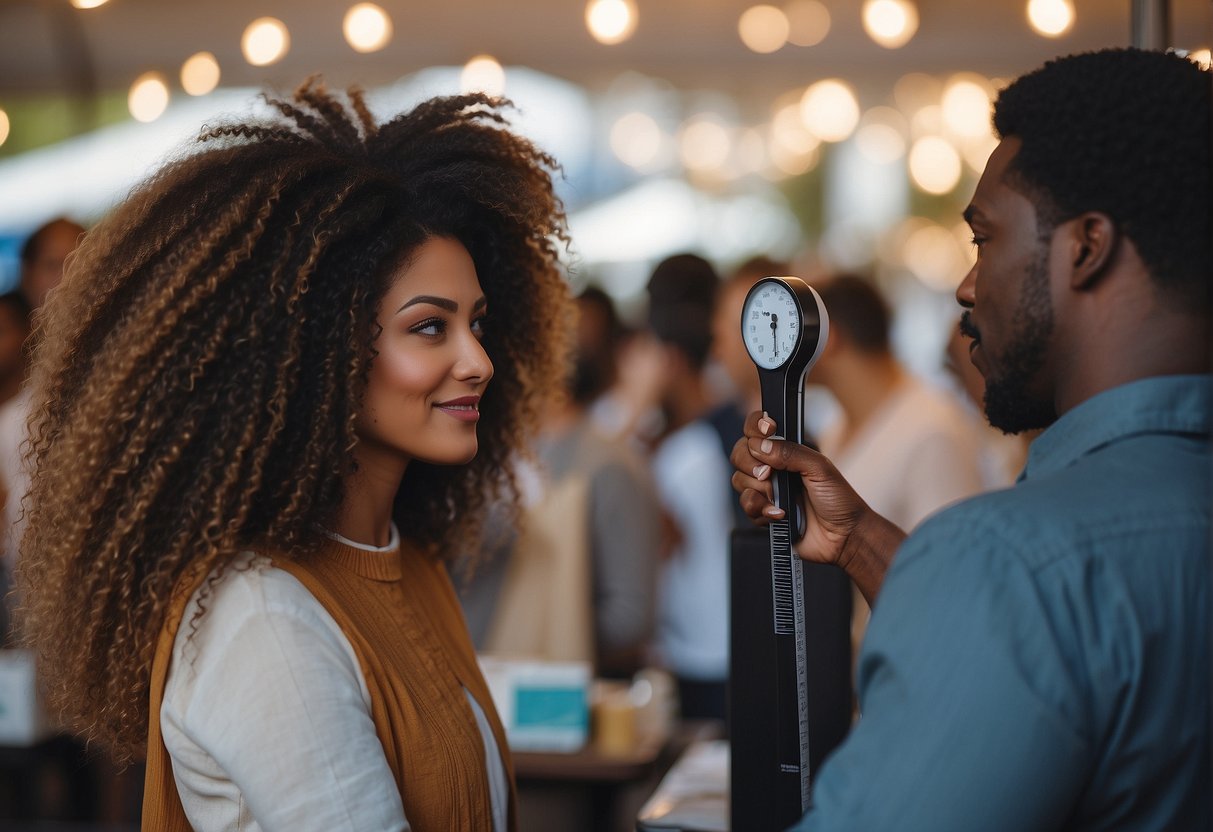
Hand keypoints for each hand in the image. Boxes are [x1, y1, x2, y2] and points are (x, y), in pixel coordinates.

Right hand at [729, 410, 904, 603]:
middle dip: (751, 463)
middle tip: (769, 474)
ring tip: (779, 499)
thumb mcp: (820, 468)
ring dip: (758, 490)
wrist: (843, 537)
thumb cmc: (839, 500)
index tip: (767, 430)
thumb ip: (791, 453)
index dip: (755, 427)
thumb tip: (760, 445)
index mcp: (786, 452)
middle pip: (740, 453)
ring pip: (739, 480)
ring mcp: (766, 491)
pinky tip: (780, 514)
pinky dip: (761, 510)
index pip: (757, 431)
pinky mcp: (763, 513)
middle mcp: (773, 468)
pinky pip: (746, 506)